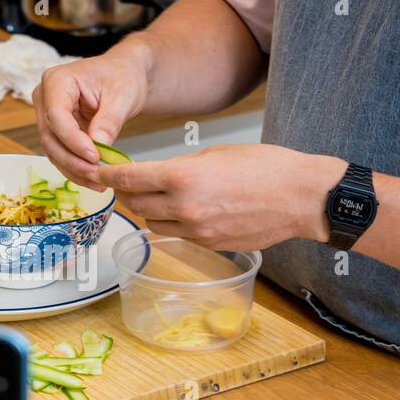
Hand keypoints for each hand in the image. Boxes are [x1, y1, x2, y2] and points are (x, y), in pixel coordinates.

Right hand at [32, 41, 152, 190]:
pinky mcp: (56, 131)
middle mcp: (45, 98)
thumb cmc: (123, 76)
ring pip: (53, 149)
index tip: (94, 156)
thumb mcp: (123, 95)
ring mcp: (47, 115)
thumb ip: (109, 120)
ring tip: (98, 182)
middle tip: (98, 175)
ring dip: (74, 169)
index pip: (57, 115)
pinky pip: (60, 153)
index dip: (73, 140)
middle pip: (51, 136)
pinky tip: (93, 179)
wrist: (124, 75)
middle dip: (73, 160)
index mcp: (57, 80)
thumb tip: (98, 145)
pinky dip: (75, 169)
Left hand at [99, 143, 344, 250]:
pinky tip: (185, 210)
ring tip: (155, 197)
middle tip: (126, 183)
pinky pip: (179, 234)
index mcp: (183, 177)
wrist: (300, 198)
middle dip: (128, 193)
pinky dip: (174, 222)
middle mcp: (185, 207)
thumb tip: (159, 174)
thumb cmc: (267, 167)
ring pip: (155, 223)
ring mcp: (197, 230)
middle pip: (137, 204)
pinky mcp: (209, 245)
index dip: (110, 176)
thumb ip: (182, 166)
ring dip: (149, 210)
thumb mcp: (216, 154)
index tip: (98, 172)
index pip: (130, 179)